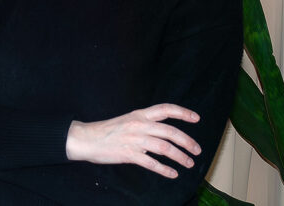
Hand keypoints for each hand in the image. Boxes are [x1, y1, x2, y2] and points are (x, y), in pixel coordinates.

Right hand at [65, 103, 200, 178]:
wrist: (86, 139)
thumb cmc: (107, 130)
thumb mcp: (128, 120)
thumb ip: (145, 123)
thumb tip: (163, 131)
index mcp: (140, 114)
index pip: (166, 109)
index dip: (183, 113)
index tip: (196, 118)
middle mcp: (140, 125)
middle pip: (170, 131)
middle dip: (187, 141)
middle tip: (197, 150)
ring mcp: (135, 140)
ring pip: (165, 148)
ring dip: (180, 157)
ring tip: (188, 163)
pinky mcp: (129, 155)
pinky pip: (152, 163)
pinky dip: (164, 170)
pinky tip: (172, 174)